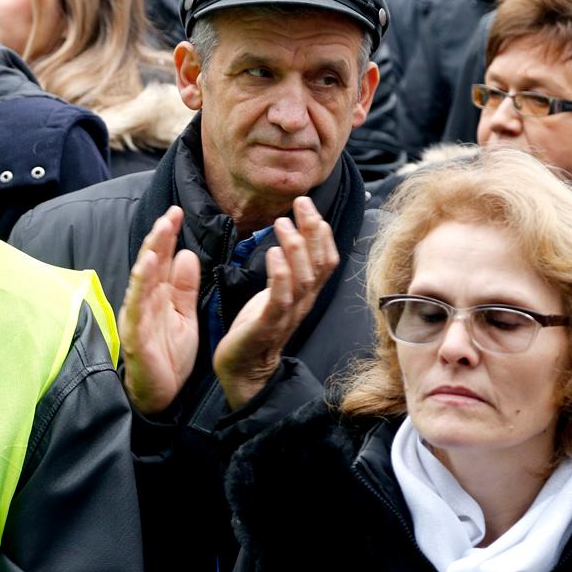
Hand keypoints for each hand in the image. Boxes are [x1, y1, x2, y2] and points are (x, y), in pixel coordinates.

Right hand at [120, 207, 200, 415]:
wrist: (161, 395)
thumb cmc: (170, 355)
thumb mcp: (185, 316)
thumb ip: (184, 288)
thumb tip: (187, 254)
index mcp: (157, 296)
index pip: (162, 260)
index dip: (168, 236)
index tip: (178, 212)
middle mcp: (143, 302)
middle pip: (150, 264)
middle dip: (160, 237)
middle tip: (171, 213)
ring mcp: (137, 317)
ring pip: (141, 280)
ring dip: (150, 254)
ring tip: (160, 231)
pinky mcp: (135, 335)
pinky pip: (136, 306)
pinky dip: (140, 285)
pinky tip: (146, 266)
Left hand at [213, 197, 339, 410]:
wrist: (244, 369)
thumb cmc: (257, 326)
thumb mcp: (278, 292)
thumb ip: (289, 269)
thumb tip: (293, 237)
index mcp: (306, 294)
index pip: (326, 259)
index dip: (321, 231)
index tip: (307, 205)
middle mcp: (303, 303)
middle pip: (320, 263)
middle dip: (313, 230)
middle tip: (300, 203)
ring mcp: (288, 315)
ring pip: (304, 278)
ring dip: (296, 247)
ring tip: (282, 222)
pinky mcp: (267, 326)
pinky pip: (280, 299)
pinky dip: (280, 274)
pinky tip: (273, 254)